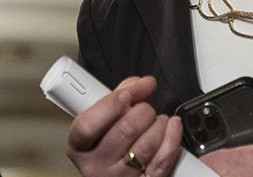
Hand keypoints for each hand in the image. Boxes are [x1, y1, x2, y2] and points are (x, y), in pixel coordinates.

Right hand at [67, 76, 184, 176]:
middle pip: (125, 130)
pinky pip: (163, 160)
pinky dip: (172, 138)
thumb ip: (121, 94)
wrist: (120, 173)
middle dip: (143, 111)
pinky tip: (172, 127)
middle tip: (145, 109)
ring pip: (146, 145)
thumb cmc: (109, 141)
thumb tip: (144, 84)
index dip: (110, 105)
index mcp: (79, 146)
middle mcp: (96, 165)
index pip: (88, 125)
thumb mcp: (105, 117)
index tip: (125, 95)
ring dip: (158, 124)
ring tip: (157, 120)